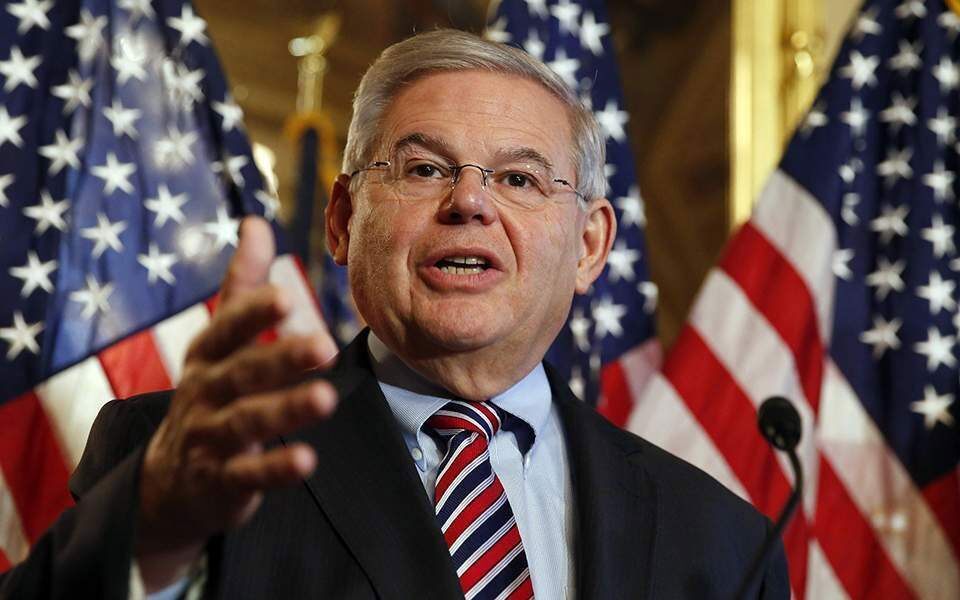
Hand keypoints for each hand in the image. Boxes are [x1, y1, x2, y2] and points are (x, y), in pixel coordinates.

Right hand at [135, 217, 338, 588]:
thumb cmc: (207, 395)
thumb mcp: (217, 340)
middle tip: (322, 344)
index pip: (226, 328)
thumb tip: (257, 222)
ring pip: (247, 422)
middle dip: (279, 359)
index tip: (286, 295)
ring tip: (326, 399)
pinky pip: (249, 474)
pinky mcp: (222, 482)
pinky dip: (275, 468)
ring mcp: (211, 439)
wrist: (167, 482)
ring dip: (285, 410)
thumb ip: (240, 285)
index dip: (253, 313)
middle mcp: (205, 393)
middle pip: (241, 373)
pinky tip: (307, 458)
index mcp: (207, 356)